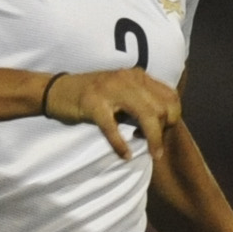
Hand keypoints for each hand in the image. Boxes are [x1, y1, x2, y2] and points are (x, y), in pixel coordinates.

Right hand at [43, 67, 181, 161]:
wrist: (58, 90)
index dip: (174, 116)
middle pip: (162, 107)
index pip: (170, 96)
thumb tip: (165, 122)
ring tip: (152, 154)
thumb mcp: (123, 91)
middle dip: (164, 130)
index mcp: (137, 76)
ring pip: (146, 115)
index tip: (164, 130)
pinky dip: (121, 145)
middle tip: (155, 145)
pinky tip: (125, 155)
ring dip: (153, 139)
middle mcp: (128, 79)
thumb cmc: (93, 96)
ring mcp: (110, 90)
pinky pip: (114, 128)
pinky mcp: (93, 104)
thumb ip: (143, 100)